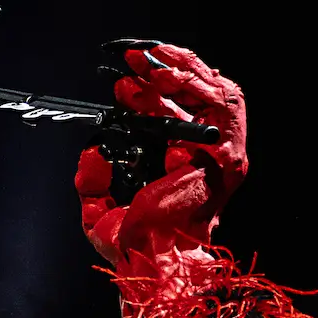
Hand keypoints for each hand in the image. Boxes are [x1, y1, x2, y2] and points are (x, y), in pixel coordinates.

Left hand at [77, 43, 247, 267]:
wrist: (149, 259)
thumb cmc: (131, 243)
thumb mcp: (99, 206)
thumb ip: (93, 178)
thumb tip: (91, 151)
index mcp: (184, 166)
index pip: (180, 115)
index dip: (153, 93)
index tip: (123, 81)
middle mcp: (207, 157)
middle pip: (199, 98)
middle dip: (166, 71)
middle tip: (134, 58)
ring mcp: (221, 156)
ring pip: (216, 94)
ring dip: (182, 70)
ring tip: (148, 59)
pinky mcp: (225, 158)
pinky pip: (222, 107)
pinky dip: (196, 85)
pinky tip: (166, 74)